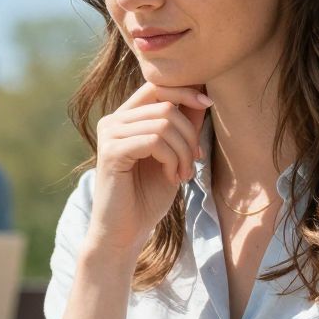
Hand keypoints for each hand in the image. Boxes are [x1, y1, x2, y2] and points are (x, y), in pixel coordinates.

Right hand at [88, 83, 210, 258]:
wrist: (125, 233)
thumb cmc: (147, 196)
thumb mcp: (173, 155)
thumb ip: (183, 127)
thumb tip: (202, 97)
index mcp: (126, 118)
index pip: (157, 86)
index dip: (185, 91)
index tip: (208, 105)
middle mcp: (113, 121)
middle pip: (165, 104)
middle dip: (190, 133)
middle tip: (194, 161)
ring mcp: (110, 134)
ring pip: (163, 123)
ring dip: (183, 151)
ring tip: (183, 174)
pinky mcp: (111, 152)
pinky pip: (154, 140)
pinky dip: (171, 159)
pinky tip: (172, 177)